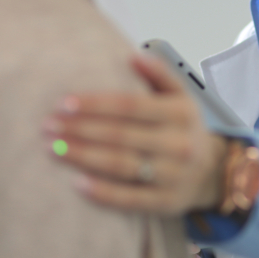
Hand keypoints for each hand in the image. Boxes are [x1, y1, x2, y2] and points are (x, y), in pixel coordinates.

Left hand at [43, 52, 227, 215]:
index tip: (64, 103)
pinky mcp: (166, 202)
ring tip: (52, 149)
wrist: (211, 170)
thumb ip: (159, 73)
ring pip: (122, 165)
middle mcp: (179, 142)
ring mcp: (173, 174)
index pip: (131, 105)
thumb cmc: (183, 126)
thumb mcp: (181, 95)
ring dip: (83, 157)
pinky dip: (102, 192)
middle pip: (121, 135)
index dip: (96, 104)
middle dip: (81, 130)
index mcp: (180, 111)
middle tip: (48, 126)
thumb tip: (133, 55)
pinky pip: (130, 198)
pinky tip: (76, 183)